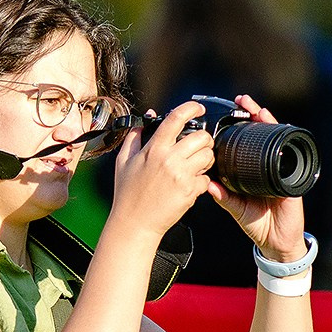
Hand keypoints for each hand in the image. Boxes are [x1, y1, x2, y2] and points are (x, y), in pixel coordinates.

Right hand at [109, 102, 214, 240]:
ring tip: (195, 166)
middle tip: (198, 147)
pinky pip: (207, 179)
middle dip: (204, 140)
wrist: (134, 223)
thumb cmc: (128, 194)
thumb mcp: (123, 161)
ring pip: (208, 156)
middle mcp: (169, 159)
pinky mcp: (190, 191)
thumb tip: (146, 119)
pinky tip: (190, 184)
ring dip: (206, 159)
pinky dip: (202, 181)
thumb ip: (134, 137)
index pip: (176, 118)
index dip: (191, 108)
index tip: (198, 108)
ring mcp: (181, 175)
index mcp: (154, 148)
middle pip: (202, 137)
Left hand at [208, 95, 306, 261]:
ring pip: (277, 140)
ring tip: (259, 109)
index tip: (229, 112)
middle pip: (262, 134)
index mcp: (252, 172)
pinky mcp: (291, 179)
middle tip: (243, 100)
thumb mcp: (236, 208)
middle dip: (254, 115)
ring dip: (269, 122)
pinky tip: (280, 131)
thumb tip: (208, 184)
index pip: (246, 143)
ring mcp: (281, 170)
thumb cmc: (257, 224)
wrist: (276, 242)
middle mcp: (267, 167)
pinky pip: (289, 157)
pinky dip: (285, 143)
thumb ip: (224, 196)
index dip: (240, 127)